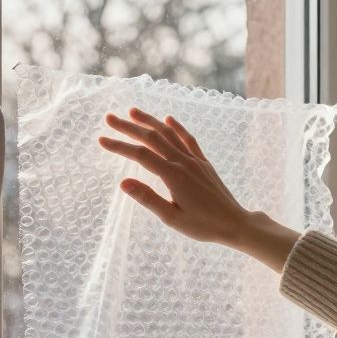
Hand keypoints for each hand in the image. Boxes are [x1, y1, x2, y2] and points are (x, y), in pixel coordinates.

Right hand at [98, 108, 300, 272]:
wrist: (235, 224)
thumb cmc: (203, 226)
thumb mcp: (172, 218)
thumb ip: (148, 198)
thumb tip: (123, 182)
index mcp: (173, 175)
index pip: (140, 155)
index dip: (119, 146)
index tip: (101, 139)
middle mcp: (183, 162)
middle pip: (152, 138)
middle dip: (129, 127)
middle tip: (109, 118)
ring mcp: (195, 160)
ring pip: (169, 134)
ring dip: (150, 121)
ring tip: (133, 111)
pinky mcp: (203, 163)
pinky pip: (188, 139)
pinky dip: (177, 127)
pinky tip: (168, 119)